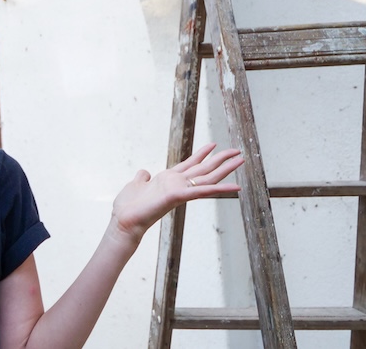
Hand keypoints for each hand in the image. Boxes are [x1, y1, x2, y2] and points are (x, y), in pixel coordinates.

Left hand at [108, 143, 243, 245]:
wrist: (124, 220)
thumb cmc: (129, 207)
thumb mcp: (136, 185)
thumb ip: (142, 178)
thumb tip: (144, 173)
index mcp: (168, 180)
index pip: (189, 165)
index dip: (201, 154)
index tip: (213, 144)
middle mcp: (177, 184)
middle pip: (204, 169)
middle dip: (220, 160)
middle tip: (237, 151)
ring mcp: (180, 190)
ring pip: (207, 177)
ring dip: (225, 168)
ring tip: (241, 159)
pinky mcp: (179, 196)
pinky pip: (203, 191)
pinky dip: (220, 189)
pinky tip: (236, 186)